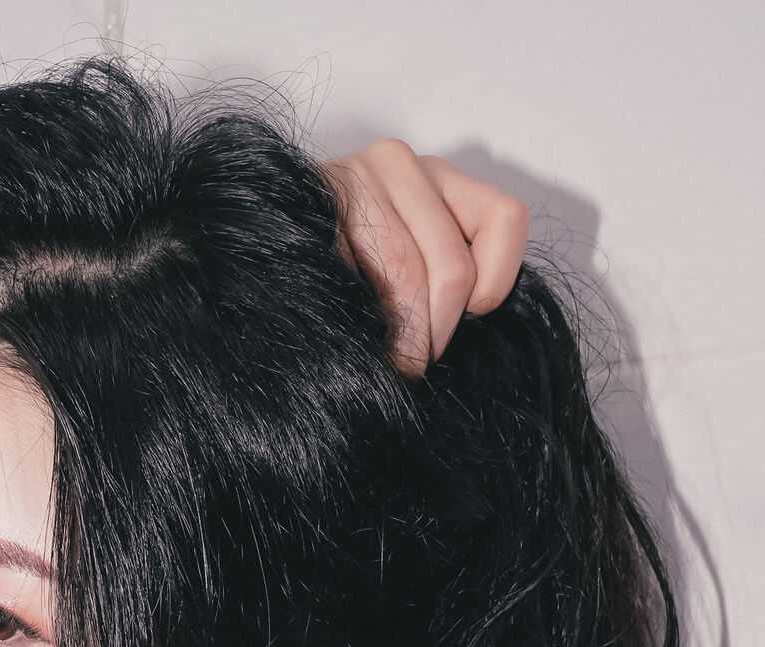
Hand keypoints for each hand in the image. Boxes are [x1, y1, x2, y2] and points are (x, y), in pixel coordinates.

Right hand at [323, 142, 529, 376]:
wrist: (258, 261)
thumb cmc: (345, 281)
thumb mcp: (415, 270)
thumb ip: (449, 276)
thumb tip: (482, 324)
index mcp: (438, 178)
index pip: (505, 219)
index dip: (495, 283)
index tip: (469, 317)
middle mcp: (399, 163)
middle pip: (453, 266)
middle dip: (437, 331)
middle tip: (416, 365)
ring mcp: (352, 176)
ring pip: (404, 273)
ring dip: (402, 338)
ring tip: (391, 365)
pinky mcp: (312, 202)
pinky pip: (354, 271)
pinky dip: (364, 319)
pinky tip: (354, 331)